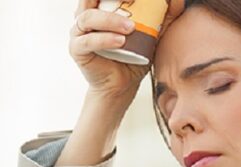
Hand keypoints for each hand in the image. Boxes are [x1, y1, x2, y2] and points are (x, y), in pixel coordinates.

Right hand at [71, 0, 185, 99]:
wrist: (122, 85)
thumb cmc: (134, 56)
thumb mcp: (152, 33)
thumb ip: (164, 16)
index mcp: (101, 7)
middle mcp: (86, 16)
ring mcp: (78, 32)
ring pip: (89, 17)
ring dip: (110, 20)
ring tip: (130, 28)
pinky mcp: (77, 49)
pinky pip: (87, 40)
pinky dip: (104, 39)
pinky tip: (120, 42)